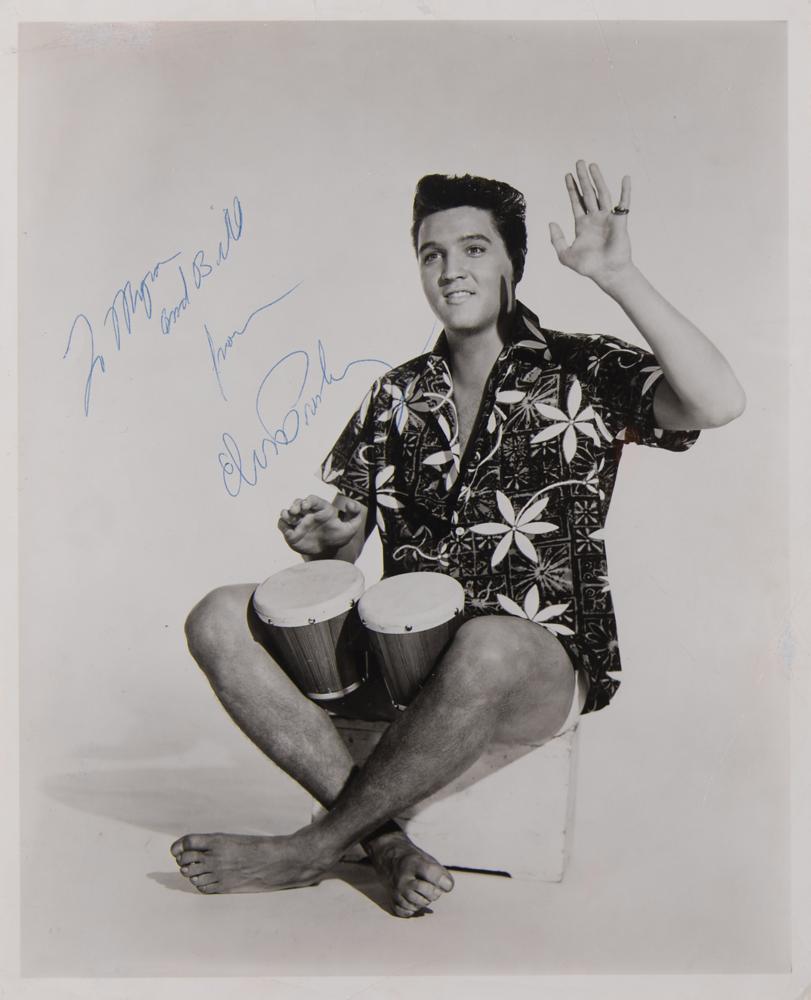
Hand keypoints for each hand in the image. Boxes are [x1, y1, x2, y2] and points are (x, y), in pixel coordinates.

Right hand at [277, 494, 364, 557]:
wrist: (328, 551)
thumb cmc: (338, 537)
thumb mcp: (350, 528)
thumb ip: (355, 515)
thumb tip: (350, 504)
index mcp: (320, 509)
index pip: (312, 500)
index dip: (308, 500)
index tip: (307, 506)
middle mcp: (308, 514)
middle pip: (298, 503)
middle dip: (295, 505)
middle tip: (295, 511)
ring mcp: (298, 523)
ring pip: (288, 512)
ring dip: (286, 513)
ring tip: (289, 517)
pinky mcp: (291, 533)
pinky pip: (282, 525)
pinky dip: (282, 524)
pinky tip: (287, 528)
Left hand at [549, 160, 632, 288]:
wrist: (607, 273)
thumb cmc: (588, 266)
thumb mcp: (565, 255)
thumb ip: (557, 239)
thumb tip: (551, 222)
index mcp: (582, 225)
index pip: (577, 202)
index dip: (572, 189)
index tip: (567, 175)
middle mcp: (595, 219)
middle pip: (588, 193)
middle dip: (583, 178)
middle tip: (579, 162)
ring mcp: (608, 219)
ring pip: (602, 194)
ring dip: (597, 179)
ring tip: (592, 165)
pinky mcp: (620, 222)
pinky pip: (623, 204)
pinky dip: (625, 191)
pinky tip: (625, 178)